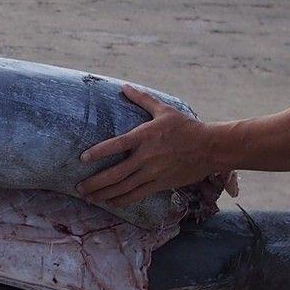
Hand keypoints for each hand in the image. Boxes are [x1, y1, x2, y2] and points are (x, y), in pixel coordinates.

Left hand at [76, 84, 221, 207]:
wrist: (210, 148)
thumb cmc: (187, 127)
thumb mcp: (164, 110)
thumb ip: (142, 99)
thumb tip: (125, 86)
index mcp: (145, 136)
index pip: (116, 145)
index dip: (98, 152)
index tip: (82, 159)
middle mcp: (146, 157)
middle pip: (115, 174)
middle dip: (94, 183)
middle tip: (79, 188)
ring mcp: (153, 172)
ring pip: (124, 188)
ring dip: (104, 194)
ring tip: (89, 198)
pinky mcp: (161, 184)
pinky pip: (137, 195)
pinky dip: (122, 200)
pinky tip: (111, 203)